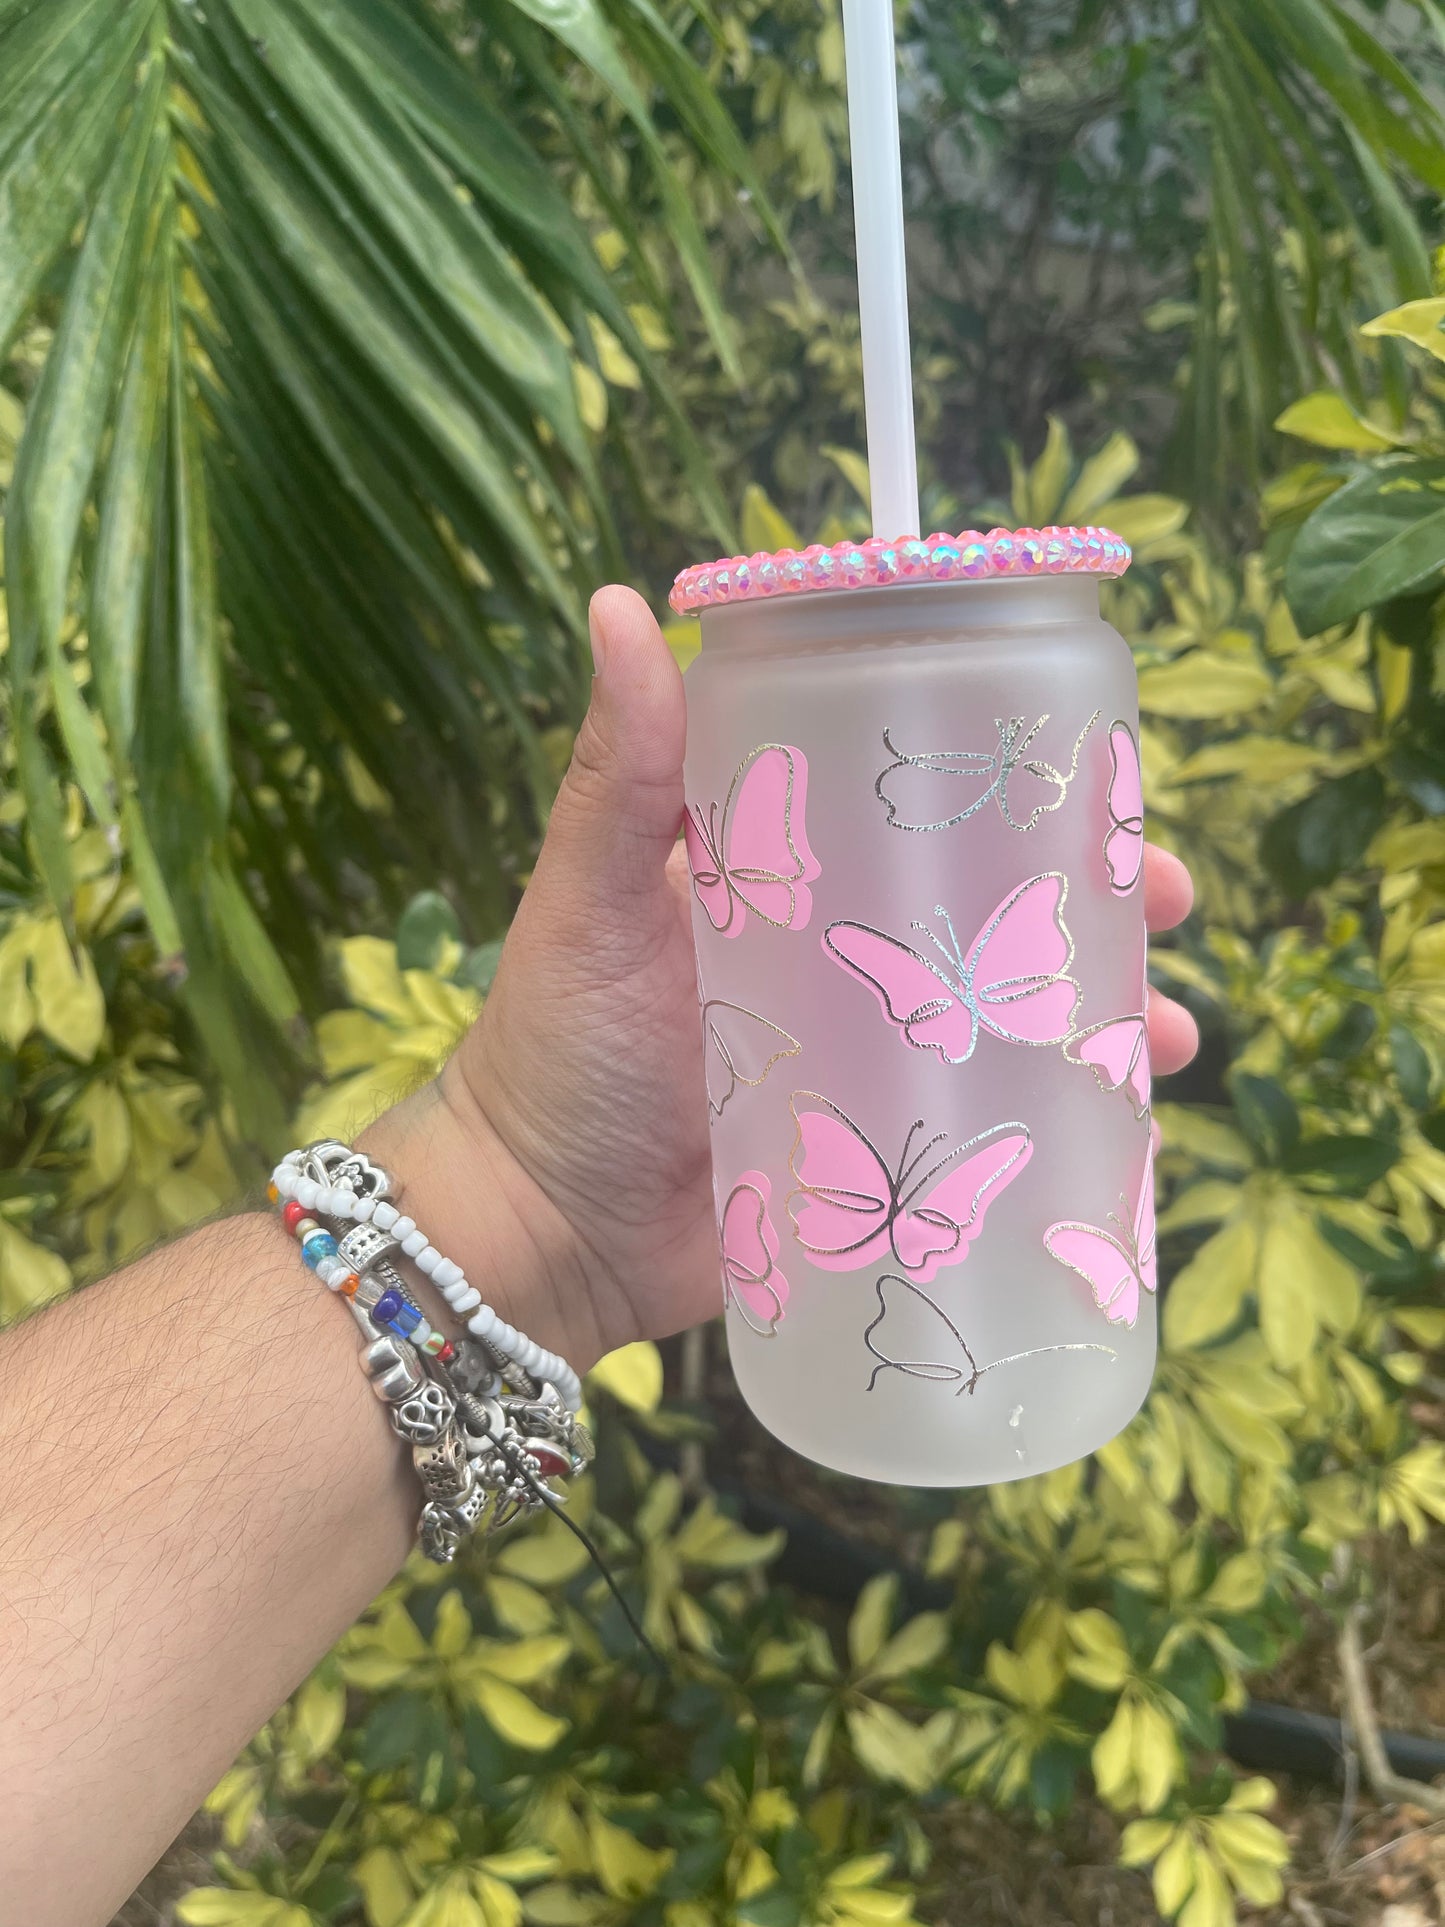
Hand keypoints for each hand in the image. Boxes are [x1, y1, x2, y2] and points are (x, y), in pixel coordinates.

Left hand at [371, 587, 1197, 1369]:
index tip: (1097, 782)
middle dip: (1089, 908)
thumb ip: (622, 772)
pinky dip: (1058, 1123)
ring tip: (1165, 1033)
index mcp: (788, 884)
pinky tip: (1128, 1124)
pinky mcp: (881, 1163)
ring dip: (1098, 1021)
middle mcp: (843, 965)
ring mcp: (869, 1066)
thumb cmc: (553, 1052)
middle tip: (1164, 901)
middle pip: (991, 917)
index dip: (1016, 792)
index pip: (920, 813)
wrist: (536, 1233)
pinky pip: (985, 1131)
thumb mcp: (589, 898)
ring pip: (1010, 1025)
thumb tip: (622, 602)